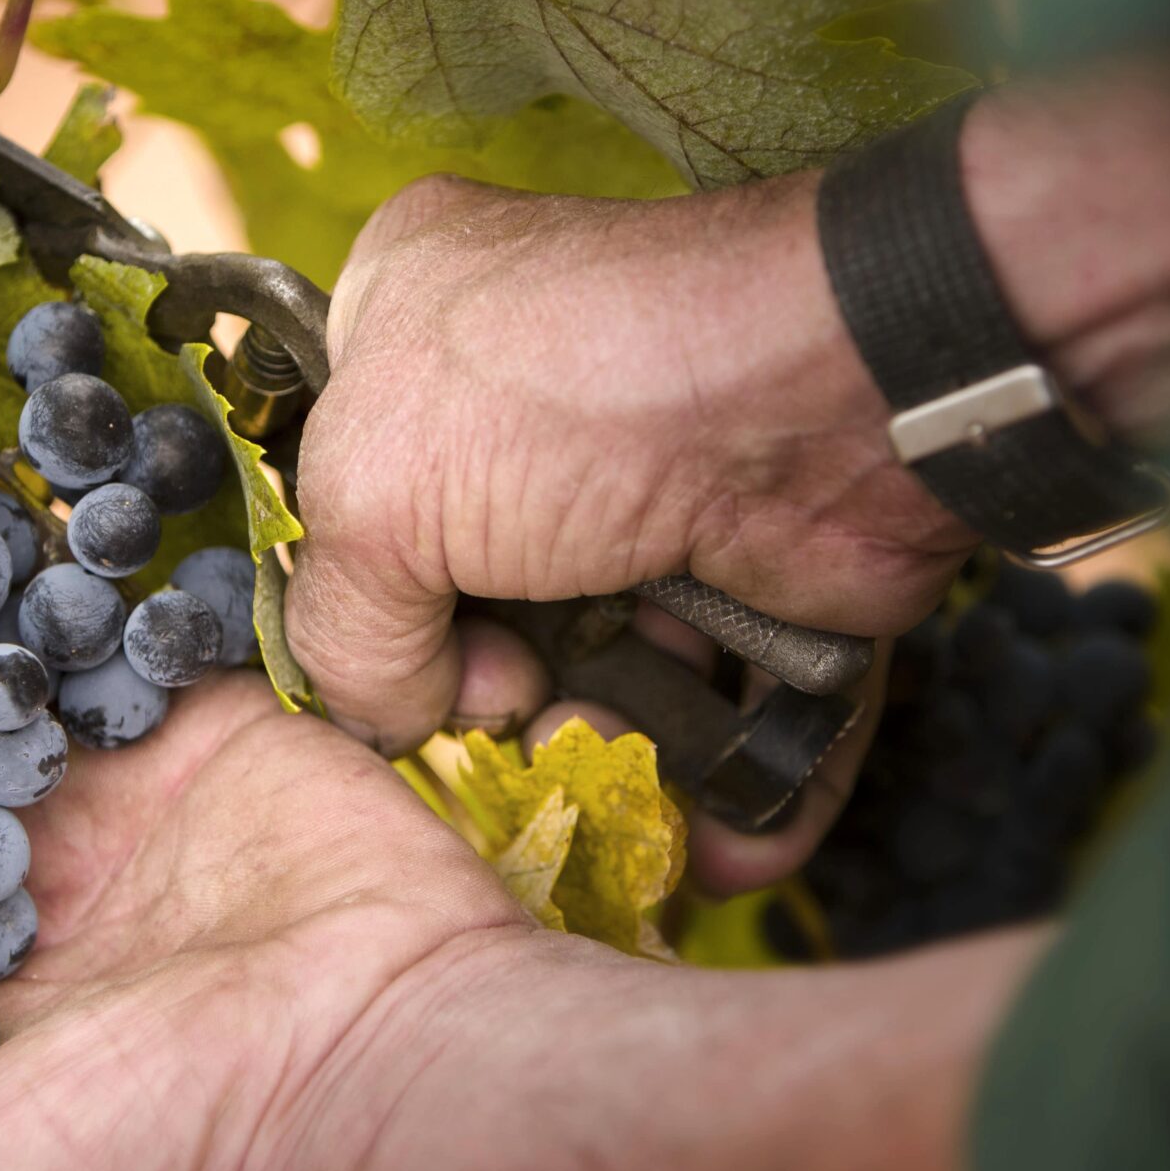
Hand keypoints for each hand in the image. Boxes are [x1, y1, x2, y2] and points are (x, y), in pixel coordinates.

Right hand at [281, 52, 1169, 761]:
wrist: (828, 391)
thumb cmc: (581, 390)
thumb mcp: (371, 489)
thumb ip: (341, 630)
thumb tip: (395, 718)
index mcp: (415, 329)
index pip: (347, 486)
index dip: (358, 594)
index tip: (384, 662)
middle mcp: (532, 410)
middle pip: (471, 606)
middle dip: (491, 702)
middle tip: (508, 714)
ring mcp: (652, 495)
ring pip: (602, 673)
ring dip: (605, 758)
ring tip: (611, 773)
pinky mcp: (758, 576)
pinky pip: (733, 706)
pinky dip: (729, 788)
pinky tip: (717, 841)